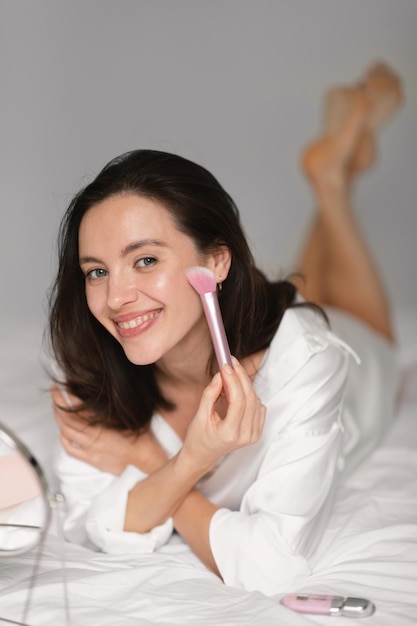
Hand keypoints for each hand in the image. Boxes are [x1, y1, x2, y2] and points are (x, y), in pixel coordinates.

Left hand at [51, 385, 167, 474]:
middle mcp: (93, 434)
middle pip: (68, 417)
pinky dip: (63, 439)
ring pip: (66, 431)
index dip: (69, 394)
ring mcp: (90, 447)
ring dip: (58, 418)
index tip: (64, 384)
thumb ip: (117, 405)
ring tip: (56, 408)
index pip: (78, 405)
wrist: (145, 461)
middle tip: (55, 391)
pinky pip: (71, 449)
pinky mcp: (91, 458)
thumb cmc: (143, 438)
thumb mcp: (133, 413)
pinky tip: (62, 433)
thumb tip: (110, 392)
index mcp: (103, 422)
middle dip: (58, 401)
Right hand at [180, 358, 265, 475]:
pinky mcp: (257, 432)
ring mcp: (254, 435)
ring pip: (255, 400)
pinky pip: (258, 406)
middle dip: (240, 376)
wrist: (203, 455)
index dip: (233, 380)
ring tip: (228, 378)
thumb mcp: (199, 415)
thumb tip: (220, 375)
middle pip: (249, 398)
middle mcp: (245, 436)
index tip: (226, 364)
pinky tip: (236, 393)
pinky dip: (249, 395)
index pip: (238, 401)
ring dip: (244, 385)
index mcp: (229, 434)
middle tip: (230, 361)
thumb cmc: (198, 436)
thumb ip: (210, 394)